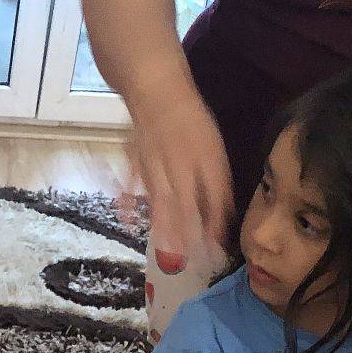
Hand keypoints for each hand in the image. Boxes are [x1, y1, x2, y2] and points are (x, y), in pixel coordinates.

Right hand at [126, 84, 234, 260]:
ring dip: (166, 227)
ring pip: (162, 202)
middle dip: (191, 234)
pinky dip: (129, 206)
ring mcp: (156, 166)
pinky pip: (132, 188)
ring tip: (169, 251)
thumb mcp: (212, 149)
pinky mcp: (136, 164)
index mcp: (203, 161)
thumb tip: (222, 212)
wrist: (158, 92)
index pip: (212, 199)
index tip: (217, 247)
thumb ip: (216, 181)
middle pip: (187, 206)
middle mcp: (180, 167)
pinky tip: (129, 224)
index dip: (215, 223)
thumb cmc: (190, 120)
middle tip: (192, 260)